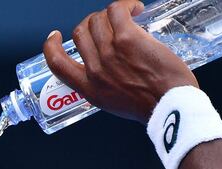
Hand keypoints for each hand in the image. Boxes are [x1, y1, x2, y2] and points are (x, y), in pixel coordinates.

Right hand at [43, 0, 198, 123]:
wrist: (170, 105)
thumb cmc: (152, 106)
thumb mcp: (114, 103)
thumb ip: (104, 85)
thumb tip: (108, 69)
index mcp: (89, 88)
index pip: (57, 64)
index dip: (52, 46)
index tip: (55, 37)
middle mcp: (95, 69)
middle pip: (80, 32)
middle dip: (93, 24)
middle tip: (109, 25)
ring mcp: (109, 52)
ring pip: (97, 19)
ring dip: (111, 13)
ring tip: (129, 15)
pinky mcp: (127, 38)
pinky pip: (116, 9)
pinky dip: (126, 5)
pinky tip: (136, 8)